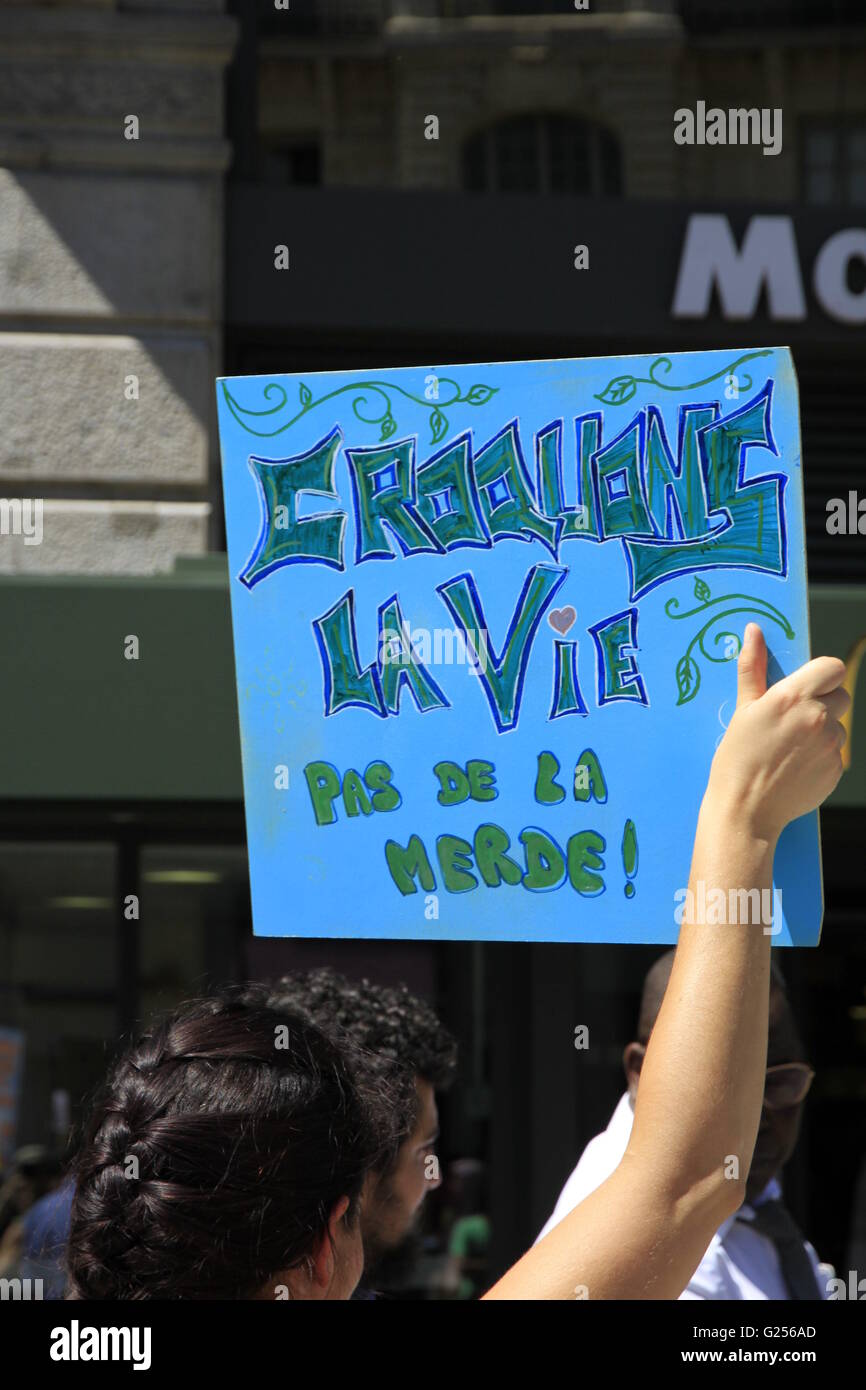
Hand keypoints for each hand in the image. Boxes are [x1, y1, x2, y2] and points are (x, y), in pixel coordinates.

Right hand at [706, 623, 848, 843]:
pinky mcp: (836, 769)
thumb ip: (752, 667)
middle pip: (840, 695)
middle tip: (794, 719)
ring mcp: (830, 745)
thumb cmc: (736, 757)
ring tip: (790, 747)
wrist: (745, 809)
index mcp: (792, 697)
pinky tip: (796, 765)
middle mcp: (817, 718)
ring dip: (822, 730)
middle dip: (823, 701)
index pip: (832, 667)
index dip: (821, 674)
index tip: (806, 686)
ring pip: (839, 725)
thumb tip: (754, 630)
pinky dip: (821, 755)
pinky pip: (836, 752)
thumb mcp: (742, 708)